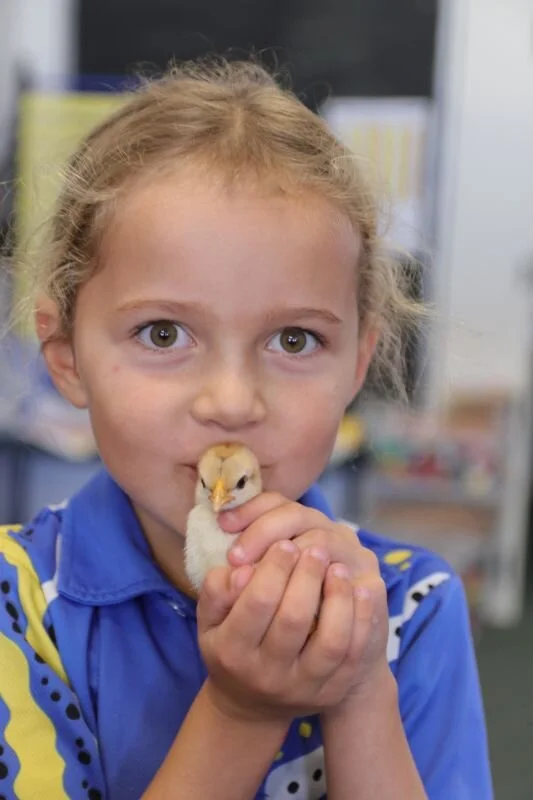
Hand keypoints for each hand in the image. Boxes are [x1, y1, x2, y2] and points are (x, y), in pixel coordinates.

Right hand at [197, 538, 361, 722]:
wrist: (250, 704)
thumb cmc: (229, 646)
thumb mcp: (210, 620)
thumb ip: (217, 590)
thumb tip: (242, 570)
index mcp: (232, 651)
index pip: (257, 603)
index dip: (274, 568)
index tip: (285, 544)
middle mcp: (267, 674)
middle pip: (294, 619)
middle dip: (307, 576)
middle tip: (315, 549)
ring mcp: (303, 687)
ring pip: (330, 641)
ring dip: (339, 598)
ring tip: (338, 568)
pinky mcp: (331, 692)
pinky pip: (353, 656)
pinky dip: (361, 621)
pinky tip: (360, 591)